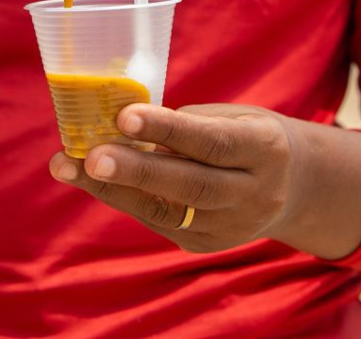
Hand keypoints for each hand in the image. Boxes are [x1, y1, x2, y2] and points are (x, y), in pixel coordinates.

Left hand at [50, 103, 298, 253]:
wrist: (292, 185)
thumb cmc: (243, 135)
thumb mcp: (231, 118)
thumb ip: (186, 125)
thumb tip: (119, 126)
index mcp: (264, 148)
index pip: (213, 141)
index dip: (168, 129)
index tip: (124, 116)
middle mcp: (254, 193)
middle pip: (191, 184)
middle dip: (135, 170)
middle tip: (90, 155)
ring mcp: (232, 226)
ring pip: (167, 210)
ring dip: (112, 188)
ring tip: (68, 166)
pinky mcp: (206, 243)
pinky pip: (158, 221)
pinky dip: (122, 197)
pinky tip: (90, 178)